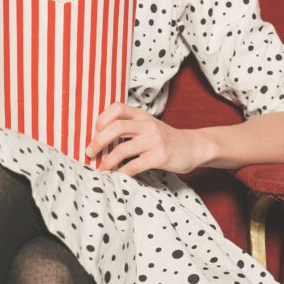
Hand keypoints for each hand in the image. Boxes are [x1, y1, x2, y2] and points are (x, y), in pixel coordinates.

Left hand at [85, 102, 204, 175]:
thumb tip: (98, 137)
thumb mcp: (147, 126)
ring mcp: (154, 140)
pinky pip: (135, 165)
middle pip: (116, 127)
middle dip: (98, 141)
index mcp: (141, 115)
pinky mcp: (160, 156)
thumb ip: (128, 127)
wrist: (193, 147)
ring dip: (107, 161)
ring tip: (101, 168)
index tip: (94, 131)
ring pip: (123, 148)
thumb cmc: (164, 138)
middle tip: (89, 152)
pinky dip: (122, 172)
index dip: (102, 118)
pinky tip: (116, 176)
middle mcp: (147, 124)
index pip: (117, 108)